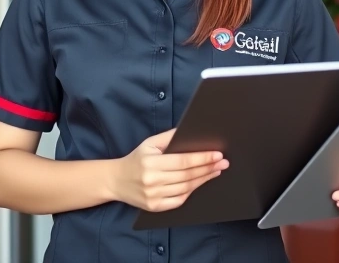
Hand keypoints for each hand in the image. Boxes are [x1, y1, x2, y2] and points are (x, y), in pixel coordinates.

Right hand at [110, 128, 228, 211]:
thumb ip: (169, 137)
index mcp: (151, 163)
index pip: (183, 161)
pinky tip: (200, 183)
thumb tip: (189, 131)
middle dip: (208, 168)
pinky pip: (178, 200)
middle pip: (187, 175)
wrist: (115, 180)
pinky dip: (191, 192)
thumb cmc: (136, 159)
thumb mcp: (149, 143)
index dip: (202, 158)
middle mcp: (152, 180)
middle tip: (223, 163)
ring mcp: (153, 196)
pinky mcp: (154, 206)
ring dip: (203, 180)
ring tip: (215, 171)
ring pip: (185, 188)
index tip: (218, 155)